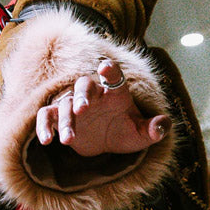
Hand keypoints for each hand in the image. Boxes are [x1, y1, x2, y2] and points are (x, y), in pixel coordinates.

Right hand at [35, 58, 169, 157]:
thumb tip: (164, 125)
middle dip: (82, 95)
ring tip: (68, 140)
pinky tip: (47, 140)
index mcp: (115, 92)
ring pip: (64, 105)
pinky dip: (45, 126)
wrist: (105, 142)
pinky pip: (47, 116)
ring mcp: (73, 104)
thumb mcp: (141, 134)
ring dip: (66, 121)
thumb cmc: (125, 131)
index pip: (113, 76)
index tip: (105, 67)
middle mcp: (92, 94)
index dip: (110, 71)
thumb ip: (154, 129)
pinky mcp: (58, 116)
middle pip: (84, 86)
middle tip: (81, 109)